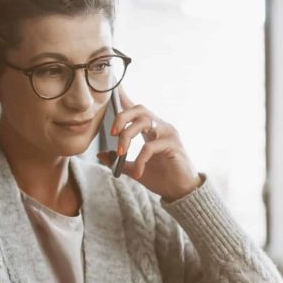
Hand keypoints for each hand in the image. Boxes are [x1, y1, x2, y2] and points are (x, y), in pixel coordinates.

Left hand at [96, 85, 201, 200]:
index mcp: (151, 129)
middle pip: (139, 109)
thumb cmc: (161, 177)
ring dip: (127, 137)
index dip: (125, 98)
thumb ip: (119, 160)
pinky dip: (140, 159)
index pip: (136, 110)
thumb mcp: (134, 168)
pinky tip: (138, 173)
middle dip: (122, 117)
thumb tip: (101, 154)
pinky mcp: (173, 145)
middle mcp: (161, 126)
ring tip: (121, 154)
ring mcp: (168, 134)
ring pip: (144, 123)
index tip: (113, 90)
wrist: (180, 192)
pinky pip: (150, 146)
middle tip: (112, 133)